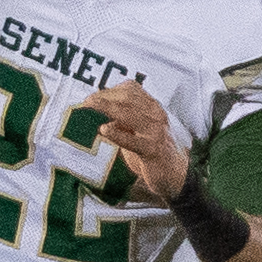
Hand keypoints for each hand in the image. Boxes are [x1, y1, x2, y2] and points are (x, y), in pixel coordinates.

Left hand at [83, 79, 189, 201]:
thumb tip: (98, 110)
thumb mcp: (139, 129)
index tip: (92, 96)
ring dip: (107, 109)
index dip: (108, 90)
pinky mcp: (153, 150)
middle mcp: (156, 115)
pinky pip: (133, 140)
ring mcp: (156, 132)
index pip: (130, 89)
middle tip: (86, 103)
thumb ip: (123, 118)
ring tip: (90, 109)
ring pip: (130, 114)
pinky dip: (117, 134)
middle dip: (104, 98)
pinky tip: (104, 130)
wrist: (175, 173)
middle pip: (128, 98)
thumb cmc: (153, 149)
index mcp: (153, 107)